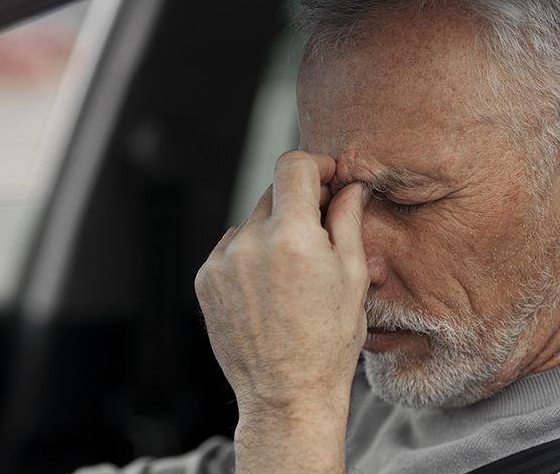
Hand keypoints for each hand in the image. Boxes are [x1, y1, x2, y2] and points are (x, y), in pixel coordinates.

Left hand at [194, 150, 369, 423]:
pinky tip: (269, 289)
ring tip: (293, 275)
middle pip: (274, 193)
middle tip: (321, 232)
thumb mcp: (353, 277)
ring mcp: (222, 261)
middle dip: (299, 203)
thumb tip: (350, 185)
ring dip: (273, 232)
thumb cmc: (328, 341)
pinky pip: (232, 248)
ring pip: (251, 221)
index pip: (293, 166)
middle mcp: (249, 242)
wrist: (286, 394)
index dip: (316, 164)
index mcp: (291, 237)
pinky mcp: (205, 279)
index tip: (329, 178)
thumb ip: (348, 221)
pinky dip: (250, 255)